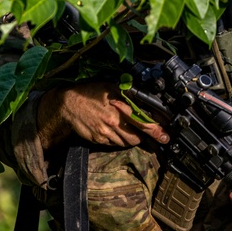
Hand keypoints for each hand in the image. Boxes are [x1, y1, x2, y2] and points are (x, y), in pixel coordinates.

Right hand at [37, 81, 168, 149]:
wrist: (67, 104)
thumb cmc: (89, 93)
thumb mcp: (110, 87)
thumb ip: (127, 94)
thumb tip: (144, 100)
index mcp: (118, 109)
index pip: (142, 122)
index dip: (154, 130)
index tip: (164, 136)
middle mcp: (113, 123)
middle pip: (135, 138)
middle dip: (142, 137)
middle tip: (146, 134)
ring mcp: (105, 133)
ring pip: (125, 143)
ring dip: (130, 138)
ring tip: (126, 129)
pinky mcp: (98, 139)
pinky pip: (113, 144)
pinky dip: (117, 139)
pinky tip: (114, 130)